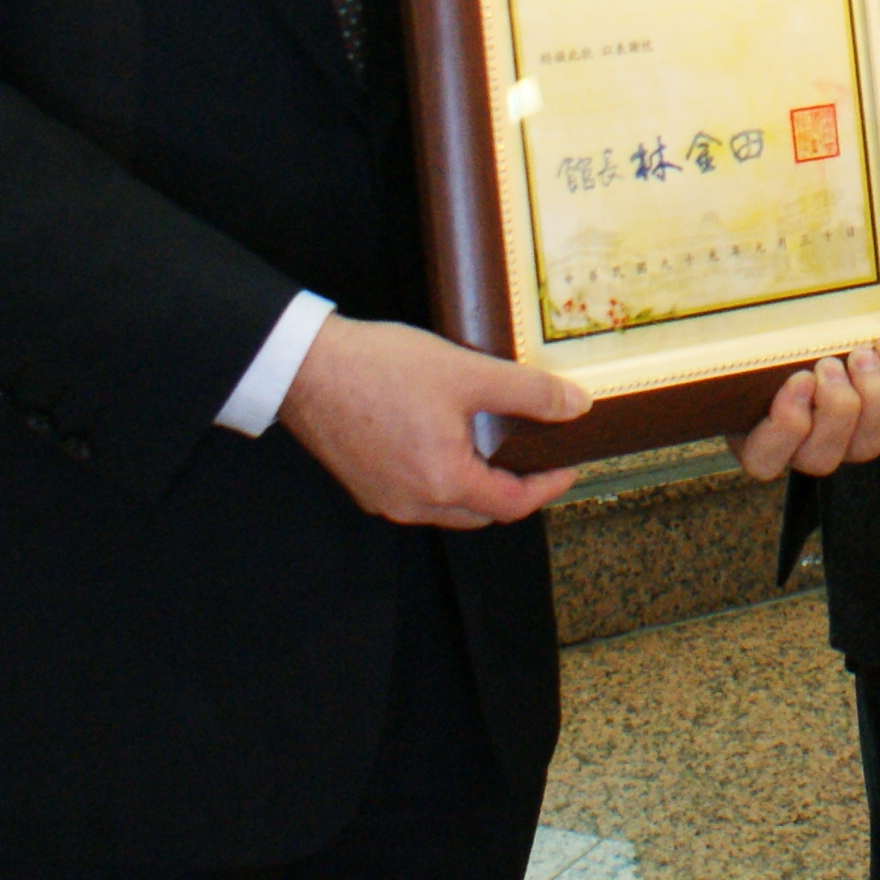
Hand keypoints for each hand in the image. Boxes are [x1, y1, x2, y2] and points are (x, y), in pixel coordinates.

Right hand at [277, 315, 586, 527]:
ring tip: (490, 445)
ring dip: (474, 485)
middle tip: (533, 456)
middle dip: (512, 490)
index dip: (547, 487)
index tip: (566, 466)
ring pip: (445, 506)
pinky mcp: (361, 483)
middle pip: (479, 512)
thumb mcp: (467, 373)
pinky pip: (413, 493)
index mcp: (443, 482)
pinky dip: (439, 477)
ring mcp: (382, 497)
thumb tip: (575, 406)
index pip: (512, 504)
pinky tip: (442, 441)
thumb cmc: (380, 369)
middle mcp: (411, 503)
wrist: (304, 366)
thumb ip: (527, 393)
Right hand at [730, 334, 879, 481]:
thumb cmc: (768, 347)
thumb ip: (736, 348)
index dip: (786, 427)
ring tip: (862, 353)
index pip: (764, 461)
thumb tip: (718, 304)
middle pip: (822, 458)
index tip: (798, 380)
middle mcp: (802, 453)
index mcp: (757, 442)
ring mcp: (847, 445)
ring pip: (867, 446)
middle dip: (834, 407)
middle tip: (830, 363)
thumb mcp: (744, 350)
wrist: (806, 341)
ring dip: (871, 396)